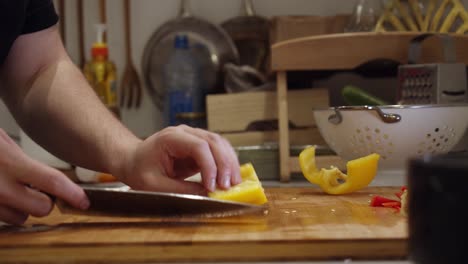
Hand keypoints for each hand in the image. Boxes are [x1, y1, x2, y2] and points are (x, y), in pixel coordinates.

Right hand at [0, 129, 88, 224]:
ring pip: (20, 218)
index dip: (73, 194)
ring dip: (23, 208)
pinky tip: (2, 195)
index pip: (52, 181)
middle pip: (42, 208)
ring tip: (13, 189)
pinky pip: (3, 219)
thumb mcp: (2, 139)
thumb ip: (23, 156)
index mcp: (9, 162)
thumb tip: (50, 171)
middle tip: (37, 186)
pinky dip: (6, 210)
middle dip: (46, 200)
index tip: (84, 201)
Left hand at [117, 125, 241, 194]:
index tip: (213, 186)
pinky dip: (227, 162)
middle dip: (225, 165)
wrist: (133, 159)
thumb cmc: (140, 170)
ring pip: (220, 144)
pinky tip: (230, 176)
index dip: (210, 166)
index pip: (199, 147)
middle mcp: (185, 132)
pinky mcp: (199, 146)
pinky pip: (219, 150)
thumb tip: (207, 194)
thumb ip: (181, 189)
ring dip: (230, 163)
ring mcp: (194, 137)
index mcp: (171, 138)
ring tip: (235, 182)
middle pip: (214, 142)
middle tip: (229, 186)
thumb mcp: (155, 185)